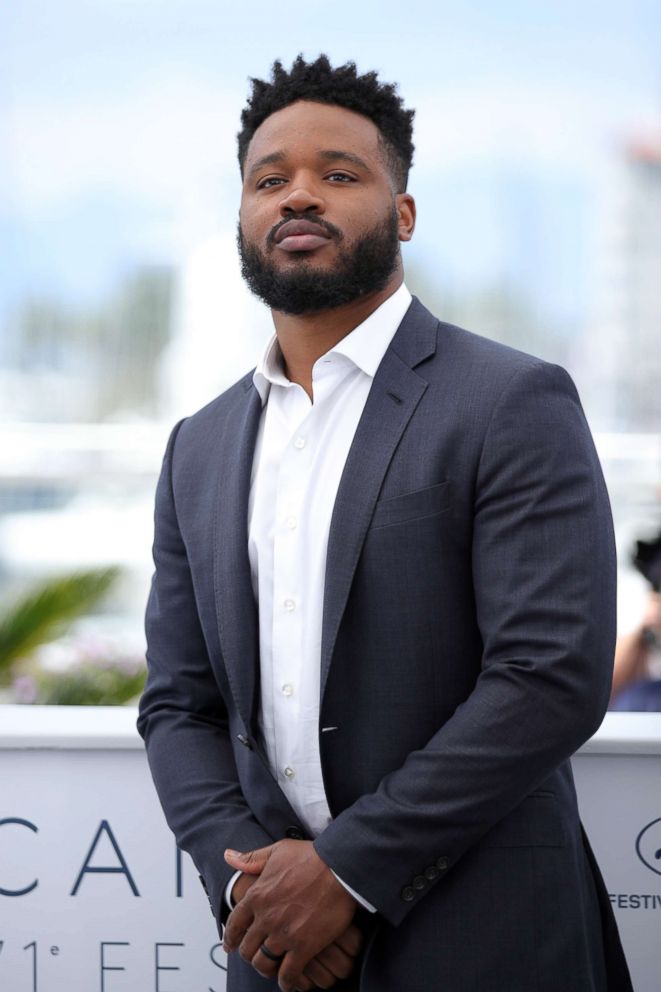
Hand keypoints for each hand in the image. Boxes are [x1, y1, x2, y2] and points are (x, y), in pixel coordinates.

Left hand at [223, 840, 357, 990]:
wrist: (339, 868)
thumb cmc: (311, 857)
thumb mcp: (277, 851)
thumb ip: (251, 858)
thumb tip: (228, 856)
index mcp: (257, 895)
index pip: (235, 924)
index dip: (230, 937)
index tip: (230, 945)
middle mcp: (266, 918)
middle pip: (247, 948)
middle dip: (249, 954)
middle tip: (256, 956)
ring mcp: (284, 934)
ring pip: (263, 963)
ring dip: (266, 968)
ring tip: (272, 969)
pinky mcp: (304, 947)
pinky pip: (288, 973)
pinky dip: (286, 981)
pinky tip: (288, 982)